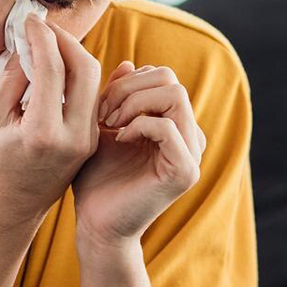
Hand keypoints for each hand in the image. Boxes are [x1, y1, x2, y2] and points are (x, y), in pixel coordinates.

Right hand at [0, 15, 102, 230]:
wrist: (13, 207)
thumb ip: (12, 79)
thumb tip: (27, 44)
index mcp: (43, 133)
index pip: (52, 69)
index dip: (41, 37)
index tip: (29, 21)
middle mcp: (73, 137)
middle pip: (85, 69)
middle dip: (65, 40)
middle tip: (44, 28)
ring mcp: (87, 140)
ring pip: (93, 81)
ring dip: (73, 55)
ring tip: (48, 43)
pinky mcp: (92, 139)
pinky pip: (90, 97)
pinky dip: (75, 75)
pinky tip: (55, 66)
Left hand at [72, 62, 204, 247]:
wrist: (95, 223)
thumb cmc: (96, 177)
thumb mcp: (102, 127)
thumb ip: (116, 96)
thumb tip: (128, 63)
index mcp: (174, 124)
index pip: (162, 76)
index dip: (127, 82)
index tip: (99, 105)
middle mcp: (189, 136)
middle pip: (170, 80)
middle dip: (129, 88)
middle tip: (103, 113)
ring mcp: (191, 154)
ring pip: (175, 96)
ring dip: (134, 103)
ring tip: (111, 124)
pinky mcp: (185, 172)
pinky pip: (168, 127)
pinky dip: (139, 125)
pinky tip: (119, 139)